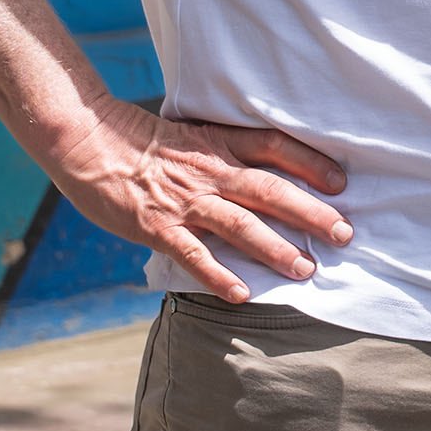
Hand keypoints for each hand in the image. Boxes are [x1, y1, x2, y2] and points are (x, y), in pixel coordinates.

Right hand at [45, 99, 349, 304]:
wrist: (86, 140)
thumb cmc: (139, 141)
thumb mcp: (190, 136)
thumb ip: (223, 155)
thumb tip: (258, 176)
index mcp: (218, 144)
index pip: (273, 146)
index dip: (309, 163)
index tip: (340, 182)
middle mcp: (209, 171)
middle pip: (269, 189)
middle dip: (310, 212)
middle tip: (344, 233)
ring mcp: (184, 200)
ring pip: (240, 223)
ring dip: (275, 248)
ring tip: (305, 269)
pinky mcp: (157, 225)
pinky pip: (193, 254)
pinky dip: (217, 274)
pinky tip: (240, 294)